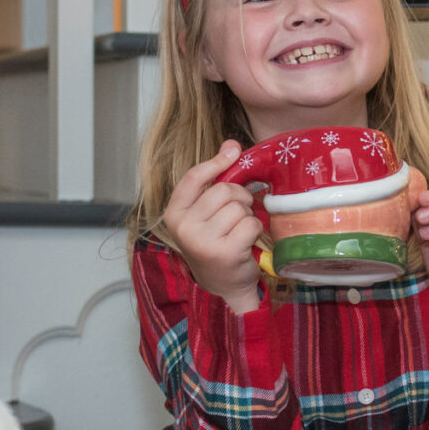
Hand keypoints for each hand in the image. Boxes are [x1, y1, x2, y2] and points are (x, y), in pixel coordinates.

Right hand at [163, 141, 265, 313]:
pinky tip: (246, 241)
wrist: (224, 286)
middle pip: (223, 190)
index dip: (216, 162)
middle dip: (240, 197)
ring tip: (240, 230)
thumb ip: (213, 181)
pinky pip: (250, 223)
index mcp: (173, 214)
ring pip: (239, 207)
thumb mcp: (204, 214)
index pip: (194, 177)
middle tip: (239, 212)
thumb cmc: (216, 243)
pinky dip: (254, 229)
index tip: (233, 152)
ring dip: (248, 215)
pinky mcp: (224, 252)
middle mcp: (184, 227)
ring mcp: (202, 241)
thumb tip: (231, 143)